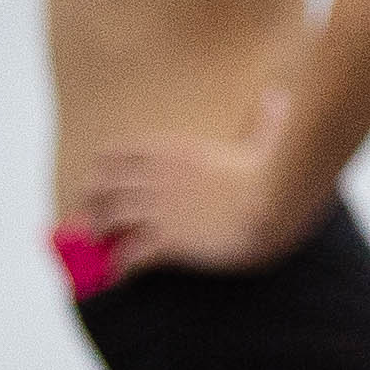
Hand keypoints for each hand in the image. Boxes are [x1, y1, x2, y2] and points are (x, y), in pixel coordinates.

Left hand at [73, 93, 302, 280]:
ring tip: (98, 245)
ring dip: (99, 232)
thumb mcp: (262, 141)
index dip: (101, 169)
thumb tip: (280, 95)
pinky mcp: (168, 239)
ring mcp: (161, 208)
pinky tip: (120, 274)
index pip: (116, 153)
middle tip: (89, 217)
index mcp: (173, 151)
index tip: (97, 181)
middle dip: (92, 202)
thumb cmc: (271, 178)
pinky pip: (130, 252)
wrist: (275, 210)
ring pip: (109, 217)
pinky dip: (120, 264)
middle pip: (104, 185)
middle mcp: (159, 176)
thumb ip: (263, 120)